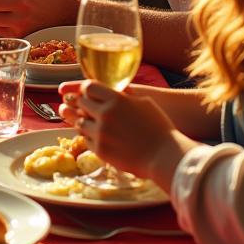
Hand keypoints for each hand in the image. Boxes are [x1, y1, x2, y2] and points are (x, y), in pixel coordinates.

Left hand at [57, 80, 176, 178]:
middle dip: (83, 104)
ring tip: (91, 123)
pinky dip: (90, 138)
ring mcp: (100, 133)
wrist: (164, 156)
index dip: (87, 89)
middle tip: (87, 108)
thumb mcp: (143, 102)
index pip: (88, 86)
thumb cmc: (159, 128)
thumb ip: (123, 94)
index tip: (89, 93)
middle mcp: (105, 114)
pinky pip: (86, 140)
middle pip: (81, 103)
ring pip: (79, 122)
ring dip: (84, 121)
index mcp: (116, 99)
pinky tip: (99, 138)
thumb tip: (112, 90)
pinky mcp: (100, 150)